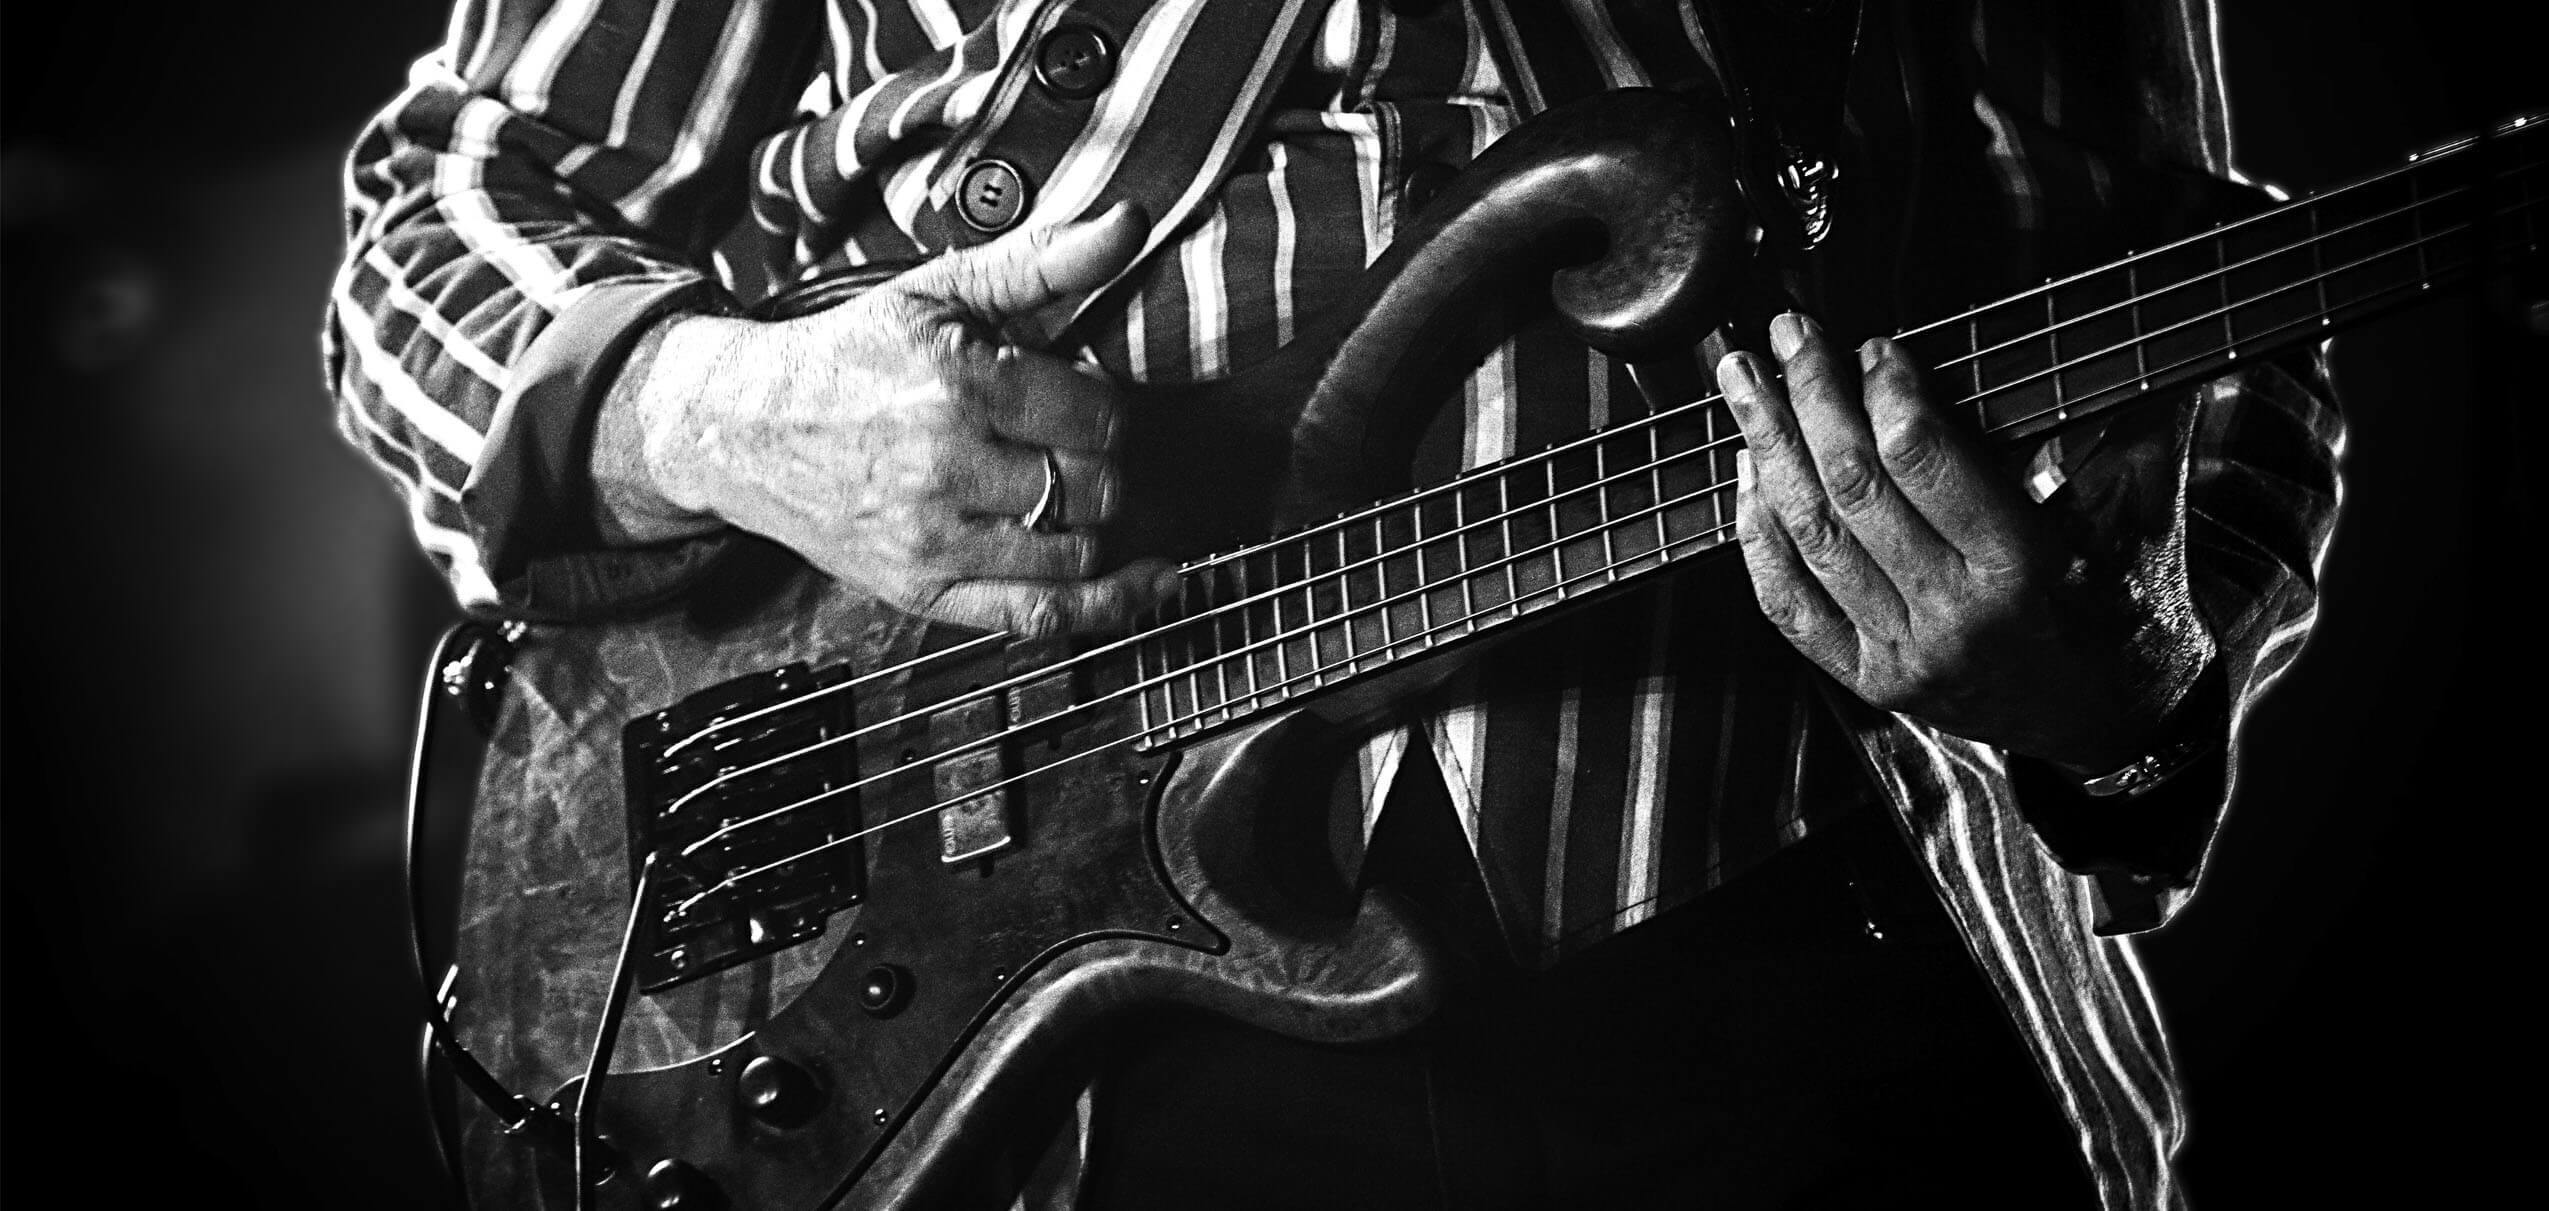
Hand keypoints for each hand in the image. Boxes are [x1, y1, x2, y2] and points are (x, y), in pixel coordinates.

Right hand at [611, 203, 1175, 636]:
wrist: (743, 426)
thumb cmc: (849, 355)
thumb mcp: (941, 292)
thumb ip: (1043, 261)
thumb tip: (1129, 223)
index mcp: (959, 384)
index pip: (1101, 416)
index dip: (1106, 407)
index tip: (1080, 399)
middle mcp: (946, 466)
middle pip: (1096, 486)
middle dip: (1101, 463)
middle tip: (1069, 444)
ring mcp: (932, 538)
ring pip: (1077, 550)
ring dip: (1093, 522)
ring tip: (1067, 490)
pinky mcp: (921, 590)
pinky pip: (1037, 614)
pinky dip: (1103, 604)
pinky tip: (1142, 582)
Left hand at [1715, 312, 2190, 771]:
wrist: (2107, 725)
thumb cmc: (2120, 619)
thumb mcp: (2128, 525)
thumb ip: (2087, 447)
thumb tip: (2042, 370)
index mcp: (2016, 571)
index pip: (1924, 464)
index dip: (1886, 394)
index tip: (1873, 348)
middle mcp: (1949, 615)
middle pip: (1854, 489)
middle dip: (1811, 399)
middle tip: (1787, 337)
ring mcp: (1899, 652)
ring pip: (1811, 536)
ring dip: (1769, 449)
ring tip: (1745, 383)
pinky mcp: (1867, 679)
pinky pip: (1789, 604)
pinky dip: (1759, 536)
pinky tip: (1748, 477)